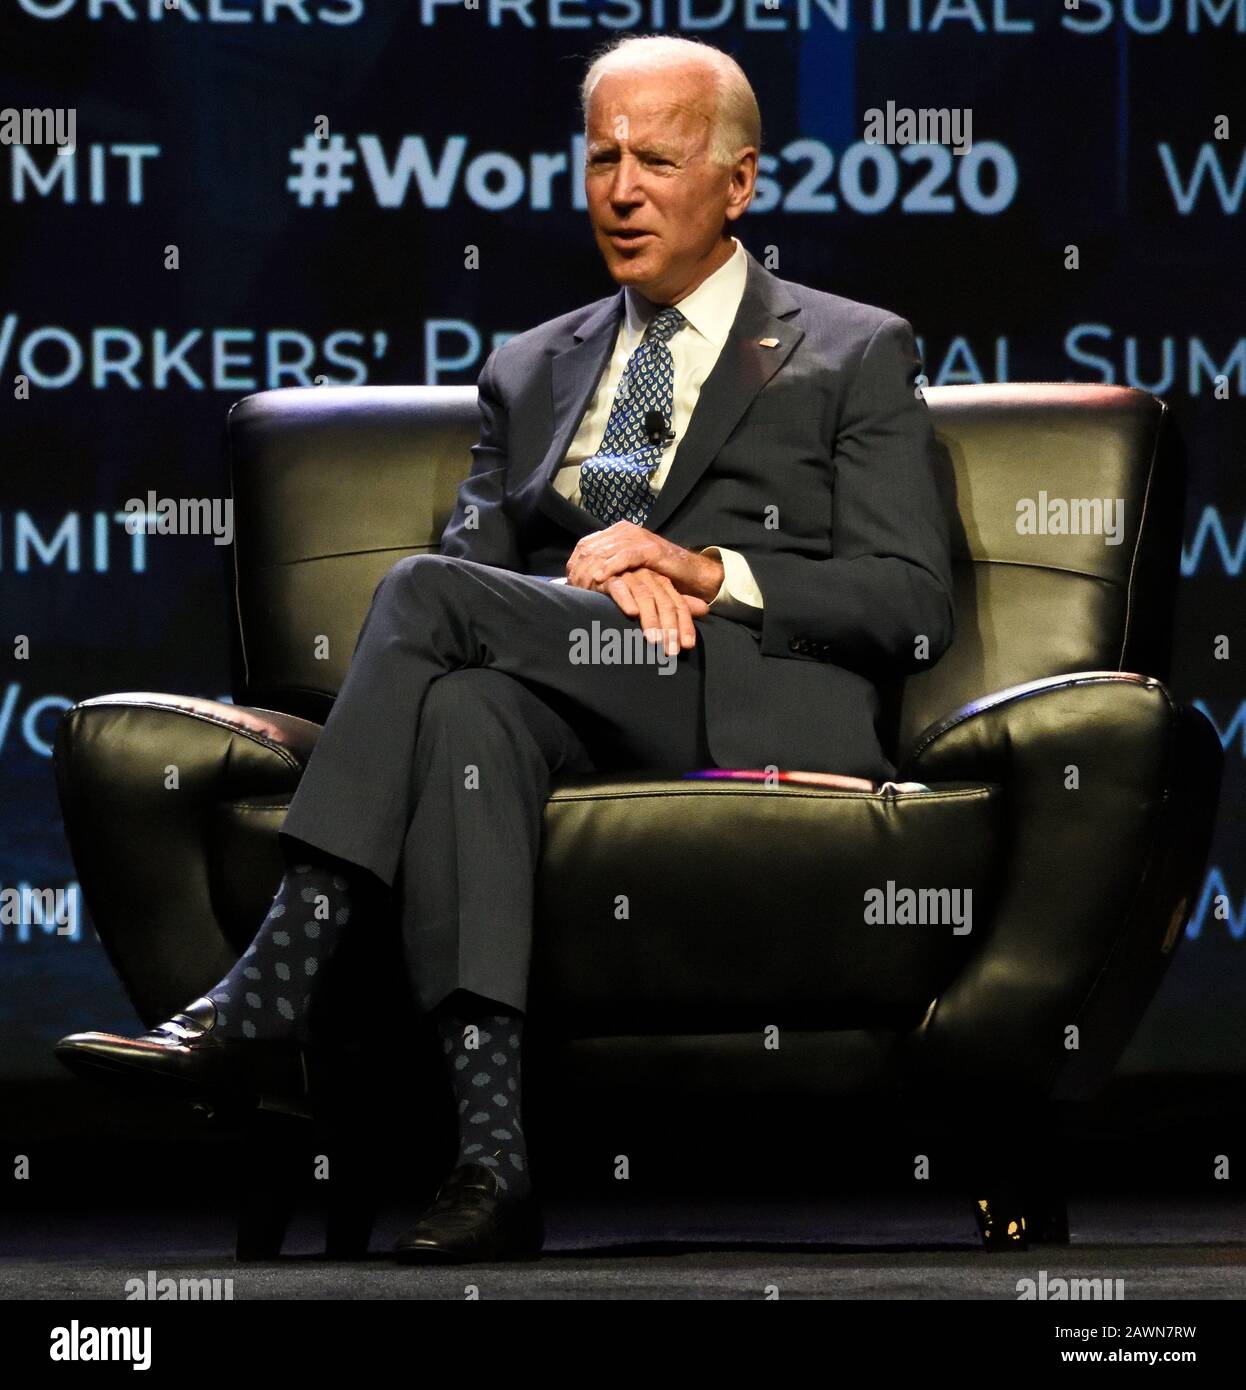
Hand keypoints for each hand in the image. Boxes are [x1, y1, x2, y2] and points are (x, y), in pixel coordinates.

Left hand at [566, 522, 724, 603]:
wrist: (690, 574)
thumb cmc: (657, 574)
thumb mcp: (627, 569)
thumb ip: (607, 567)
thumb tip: (581, 579)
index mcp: (617, 532)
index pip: (586, 545)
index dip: (575, 564)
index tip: (569, 583)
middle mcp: (625, 530)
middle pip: (592, 548)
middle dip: (580, 569)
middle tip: (573, 587)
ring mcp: (638, 537)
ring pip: (605, 551)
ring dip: (591, 570)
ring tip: (582, 586)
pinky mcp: (650, 548)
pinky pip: (625, 556)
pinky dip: (611, 566)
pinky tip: (600, 577)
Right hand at [600, 567, 708, 654]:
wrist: (594, 568)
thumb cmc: (626, 586)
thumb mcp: (654, 594)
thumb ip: (677, 602)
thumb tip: (705, 609)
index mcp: (660, 582)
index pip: (678, 604)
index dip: (684, 624)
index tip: (687, 645)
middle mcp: (647, 577)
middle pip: (664, 602)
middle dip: (669, 627)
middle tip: (671, 650)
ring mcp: (628, 576)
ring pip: (645, 596)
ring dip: (650, 619)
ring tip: (654, 640)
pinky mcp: (608, 577)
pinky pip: (619, 587)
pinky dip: (625, 599)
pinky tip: (631, 613)